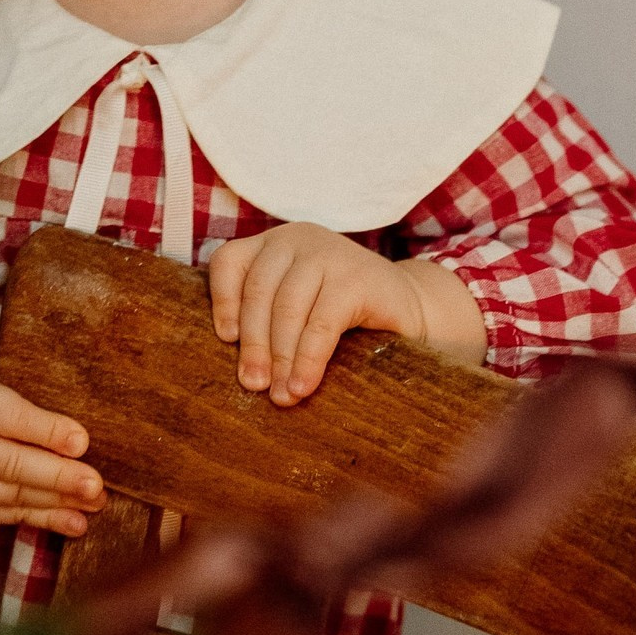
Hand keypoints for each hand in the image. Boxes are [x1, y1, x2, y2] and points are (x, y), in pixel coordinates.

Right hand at [0, 348, 104, 535]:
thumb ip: (17, 368)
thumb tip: (76, 371)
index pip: (6, 417)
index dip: (46, 430)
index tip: (82, 440)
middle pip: (9, 464)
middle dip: (58, 477)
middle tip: (96, 485)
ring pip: (8, 495)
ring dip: (56, 503)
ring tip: (95, 503)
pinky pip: (1, 515)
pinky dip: (39, 519)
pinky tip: (73, 522)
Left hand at [207, 224, 486, 405]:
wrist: (413, 308)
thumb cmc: (343, 314)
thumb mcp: (298, 307)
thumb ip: (267, 319)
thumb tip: (243, 370)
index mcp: (274, 244)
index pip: (230, 261)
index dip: (222, 300)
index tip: (226, 340)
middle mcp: (297, 239)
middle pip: (259, 291)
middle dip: (253, 344)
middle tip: (252, 385)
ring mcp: (328, 254)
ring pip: (287, 308)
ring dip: (280, 357)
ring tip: (280, 395)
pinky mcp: (357, 278)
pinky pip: (321, 323)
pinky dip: (309, 358)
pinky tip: (303, 385)